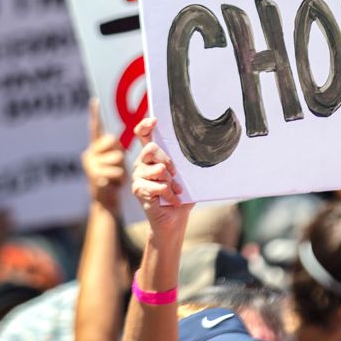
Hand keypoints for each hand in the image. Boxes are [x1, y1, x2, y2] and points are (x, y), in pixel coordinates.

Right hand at [83, 99, 125, 211]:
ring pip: (118, 158)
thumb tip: (135, 129)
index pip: (95, 128)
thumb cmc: (114, 178)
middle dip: (121, 155)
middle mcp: (89, 153)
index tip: (94, 100)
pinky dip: (120, 181)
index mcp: (96, 147)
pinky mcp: (94, 176)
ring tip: (115, 178)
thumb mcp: (116, 160)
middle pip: (114, 143)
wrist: (105, 202)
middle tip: (118, 166)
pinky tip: (113, 185)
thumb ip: (118, 146)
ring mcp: (90, 165)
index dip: (94, 114)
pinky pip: (118, 172)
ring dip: (123, 170)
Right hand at [131, 118, 192, 237]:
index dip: (145, 125)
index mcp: (152, 156)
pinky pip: (159, 186)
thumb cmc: (181, 195)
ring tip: (175, 190)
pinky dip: (171, 195)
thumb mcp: (186, 175)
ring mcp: (138, 176)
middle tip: (175, 174)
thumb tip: (202, 147)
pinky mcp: (138, 190)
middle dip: (168, 161)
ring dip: (171, 182)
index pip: (143, 134)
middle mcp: (141, 163)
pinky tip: (173, 200)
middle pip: (151, 149)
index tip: (154, 121)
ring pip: (158, 169)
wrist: (174, 220)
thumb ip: (185, 161)